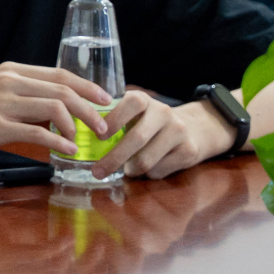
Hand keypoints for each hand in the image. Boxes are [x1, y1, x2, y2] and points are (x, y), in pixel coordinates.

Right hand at [0, 62, 114, 158]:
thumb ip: (20, 95)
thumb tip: (53, 109)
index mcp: (10, 71)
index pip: (60, 74)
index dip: (88, 87)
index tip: (106, 101)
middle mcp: (9, 82)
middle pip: (63, 89)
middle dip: (91, 108)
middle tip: (103, 127)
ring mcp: (2, 103)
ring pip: (55, 107)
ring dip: (77, 126)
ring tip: (84, 141)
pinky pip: (37, 132)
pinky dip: (58, 142)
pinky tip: (66, 151)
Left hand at [90, 91, 232, 179]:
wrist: (193, 128)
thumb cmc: (149, 123)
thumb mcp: (133, 114)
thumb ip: (112, 120)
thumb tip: (81, 139)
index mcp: (144, 100)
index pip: (130, 104)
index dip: (114, 120)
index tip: (99, 138)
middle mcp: (163, 112)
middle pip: (136, 139)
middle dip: (113, 159)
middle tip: (97, 171)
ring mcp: (179, 131)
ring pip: (147, 160)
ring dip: (131, 170)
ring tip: (125, 170)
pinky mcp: (189, 151)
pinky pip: (159, 170)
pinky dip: (148, 174)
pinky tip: (147, 168)